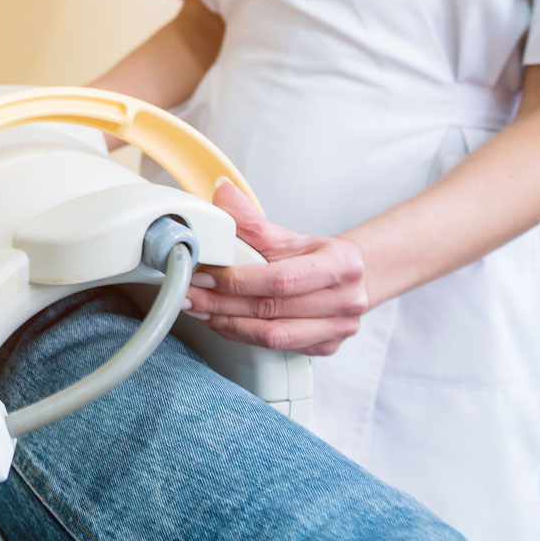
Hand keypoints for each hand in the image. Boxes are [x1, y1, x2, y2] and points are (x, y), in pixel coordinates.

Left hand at [184, 180, 368, 356]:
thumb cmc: (317, 257)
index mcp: (341, 266)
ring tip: (200, 310)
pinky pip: (274, 348)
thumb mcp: (289, 236)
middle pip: (271, 309)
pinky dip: (242, 335)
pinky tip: (221, 322)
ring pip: (271, 336)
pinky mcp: (326, 348)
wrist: (349, 279)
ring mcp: (338, 329)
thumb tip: (222, 192)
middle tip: (190, 295)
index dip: (237, 281)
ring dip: (227, 324)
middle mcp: (346, 301)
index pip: (280, 279)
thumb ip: (252, 221)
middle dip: (221, 304)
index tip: (203, 275)